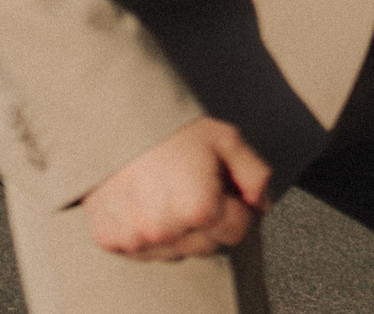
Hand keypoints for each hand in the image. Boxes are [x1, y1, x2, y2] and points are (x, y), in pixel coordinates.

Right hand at [82, 117, 272, 261]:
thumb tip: (263, 207)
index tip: (223, 189)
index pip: (237, 232)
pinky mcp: (110, 240)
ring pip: (174, 253)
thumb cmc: (177, 130)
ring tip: (167, 196)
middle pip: (206, 247)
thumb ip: (255, 176)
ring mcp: (135, 240)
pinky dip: (146, 235)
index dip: (237, 209)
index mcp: (200, 209)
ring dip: (178, 234)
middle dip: (209, 223)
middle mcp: (166, 232)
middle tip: (194, 189)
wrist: (117, 121)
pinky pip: (141, 252)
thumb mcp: (227, 140)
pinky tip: (144, 205)